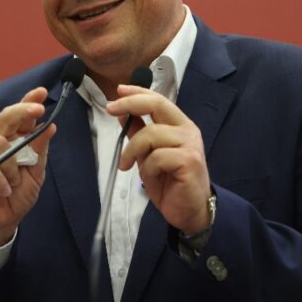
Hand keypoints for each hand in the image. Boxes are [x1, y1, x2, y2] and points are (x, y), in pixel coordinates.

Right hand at [0, 87, 56, 247]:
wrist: (1, 222)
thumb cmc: (16, 198)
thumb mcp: (35, 174)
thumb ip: (39, 151)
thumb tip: (50, 127)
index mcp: (13, 140)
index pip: (20, 117)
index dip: (28, 101)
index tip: (42, 92)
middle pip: (5, 117)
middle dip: (22, 110)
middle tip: (37, 110)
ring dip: (10, 166)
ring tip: (13, 185)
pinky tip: (2, 190)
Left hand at [107, 85, 211, 234]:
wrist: (190, 211)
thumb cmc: (170, 183)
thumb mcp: (148, 155)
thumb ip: (139, 133)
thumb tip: (122, 113)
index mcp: (179, 125)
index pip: (158, 100)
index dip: (137, 92)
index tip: (118, 91)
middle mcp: (187, 130)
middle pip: (157, 104)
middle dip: (130, 103)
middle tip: (110, 109)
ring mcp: (190, 144)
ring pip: (150, 134)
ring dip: (132, 151)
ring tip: (127, 166)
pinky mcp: (189, 160)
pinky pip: (156, 157)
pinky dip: (146, 169)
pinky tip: (149, 178)